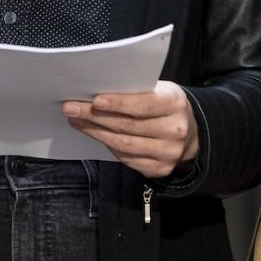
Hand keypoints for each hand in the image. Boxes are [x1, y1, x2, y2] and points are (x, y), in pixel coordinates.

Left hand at [62, 81, 198, 178]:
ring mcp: (168, 154)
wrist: (190, 133)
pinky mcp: (159, 170)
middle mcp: (175, 131)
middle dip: (95, 116)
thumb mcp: (159, 90)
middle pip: (128, 126)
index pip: (144, 104)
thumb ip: (135, 91)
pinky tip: (94, 134)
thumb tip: (95, 92)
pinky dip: (107, 146)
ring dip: (95, 132)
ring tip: (76, 120)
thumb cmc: (164, 105)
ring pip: (123, 145)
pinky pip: (126, 158)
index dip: (119, 103)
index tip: (94, 100)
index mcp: (175, 104)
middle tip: (70, 108)